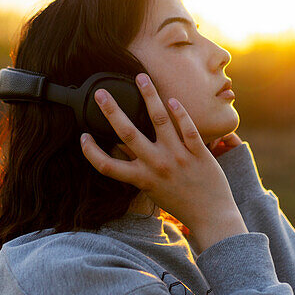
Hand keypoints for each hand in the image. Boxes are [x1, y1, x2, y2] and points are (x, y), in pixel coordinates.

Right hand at [80, 73, 243, 237]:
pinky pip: (187, 127)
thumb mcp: (153, 190)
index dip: (91, 151)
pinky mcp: (198, 152)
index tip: (83, 136)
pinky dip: (179, 111)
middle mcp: (156, 166)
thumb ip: (140, 171)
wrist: (212, 216)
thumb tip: (124, 150)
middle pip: (127, 133)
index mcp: (142, 179)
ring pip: (159, 119)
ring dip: (148, 95)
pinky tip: (171, 99)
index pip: (106, 166)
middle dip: (111, 110)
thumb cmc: (181, 203)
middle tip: (100, 93)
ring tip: (141, 77)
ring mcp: (178, 157)